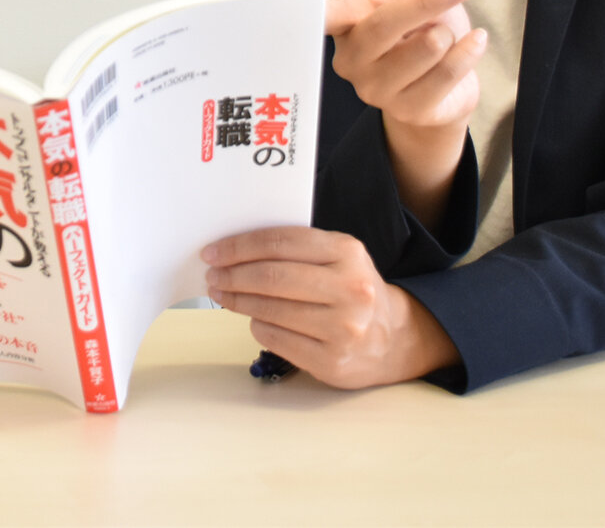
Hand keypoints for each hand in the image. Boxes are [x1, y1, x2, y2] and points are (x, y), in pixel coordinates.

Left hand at [202, 226, 456, 388]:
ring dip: (237, 301)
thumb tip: (234, 250)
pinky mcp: (331, 361)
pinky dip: (257, 326)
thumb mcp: (337, 258)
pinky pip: (276, 338)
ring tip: (223, 294)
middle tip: (212, 275)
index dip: (239, 247)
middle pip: (272, 277)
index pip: (280, 243)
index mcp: (348, 252)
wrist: (392, 338)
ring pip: (270, 310)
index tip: (213, 252)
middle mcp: (349, 289)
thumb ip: (296, 249)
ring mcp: (342, 328)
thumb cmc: (351, 290)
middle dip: (233, 275)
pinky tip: (255, 319)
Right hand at [326, 0, 484, 229]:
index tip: (302, 5)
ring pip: (426, 47)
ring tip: (448, 35)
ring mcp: (376, 91)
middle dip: (427, 2)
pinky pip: (447, 73)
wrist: (442, 89)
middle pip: (384, 24)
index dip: (312, 11)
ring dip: (449, 33)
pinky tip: (476, 41)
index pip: (325, 16)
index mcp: (345, 27)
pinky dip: (469, 51)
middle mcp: (352, 61)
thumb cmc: (422, 33)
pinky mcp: (408, 111)